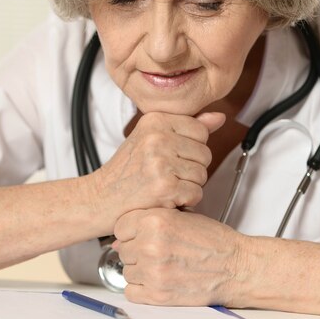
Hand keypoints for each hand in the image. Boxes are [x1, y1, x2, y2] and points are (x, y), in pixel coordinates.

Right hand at [88, 111, 224, 235]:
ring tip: (164, 184)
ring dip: (188, 185)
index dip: (190, 148)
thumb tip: (219, 117)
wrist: (101, 198)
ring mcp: (160, 161)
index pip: (201, 130)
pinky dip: (185, 201)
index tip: (170, 155)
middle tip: (165, 173)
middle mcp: (157, 137)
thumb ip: (188, 126)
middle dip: (191, 168)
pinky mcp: (164, 186)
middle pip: (205, 153)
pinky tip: (165, 197)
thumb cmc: (127, 170)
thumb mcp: (152, 138)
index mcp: (155, 120)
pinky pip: (197, 193)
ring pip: (203, 174)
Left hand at [113, 208, 248, 305]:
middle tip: (158, 252)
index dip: (131, 231)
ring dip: (140, 270)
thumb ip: (151, 220)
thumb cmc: (213, 241)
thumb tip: (121, 237)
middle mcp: (151, 244)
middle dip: (136, 251)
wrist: (236, 267)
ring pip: (127, 271)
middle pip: (123, 250)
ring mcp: (153, 271)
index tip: (139, 235)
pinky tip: (157, 281)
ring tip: (162, 266)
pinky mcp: (157, 295)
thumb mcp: (182, 216)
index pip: (120, 226)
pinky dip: (141, 289)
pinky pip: (131, 292)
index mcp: (156, 220)